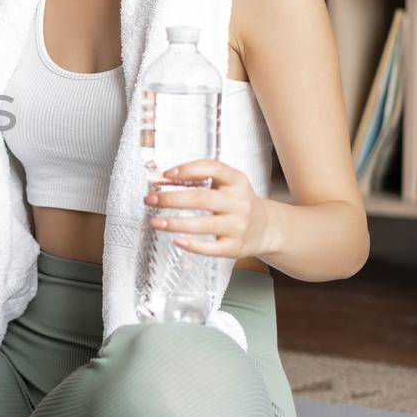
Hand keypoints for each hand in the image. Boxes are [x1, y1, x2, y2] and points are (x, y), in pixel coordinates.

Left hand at [143, 158, 270, 259]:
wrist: (267, 227)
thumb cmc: (238, 202)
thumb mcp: (229, 184)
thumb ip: (204, 178)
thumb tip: (164, 178)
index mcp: (237, 181)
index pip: (213, 168)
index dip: (188, 169)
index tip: (166, 174)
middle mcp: (239, 202)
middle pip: (202, 198)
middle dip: (172, 199)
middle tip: (149, 199)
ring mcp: (239, 226)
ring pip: (204, 224)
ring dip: (175, 223)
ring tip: (155, 222)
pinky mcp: (235, 246)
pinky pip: (212, 248)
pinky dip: (193, 245)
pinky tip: (176, 241)